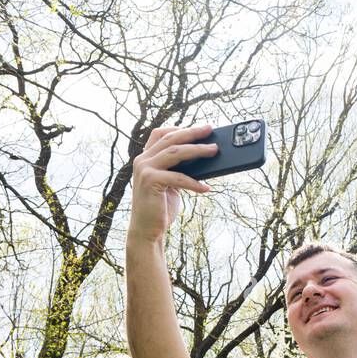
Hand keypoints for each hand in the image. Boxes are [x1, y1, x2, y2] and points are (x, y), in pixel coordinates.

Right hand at [127, 125, 218, 244]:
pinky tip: (206, 188)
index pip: (159, 134)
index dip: (178, 128)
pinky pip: (178, 177)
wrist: (147, 230)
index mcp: (145, 158)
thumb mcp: (170, 184)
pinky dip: (194, 183)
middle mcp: (142, 160)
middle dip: (192, 133)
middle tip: (210, 129)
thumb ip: (178, 170)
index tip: (196, 128)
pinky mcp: (151, 181)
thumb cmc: (160, 208)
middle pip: (171, 139)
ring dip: (197, 150)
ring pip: (175, 152)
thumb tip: (201, 160)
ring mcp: (145, 169)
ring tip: (214, 150)